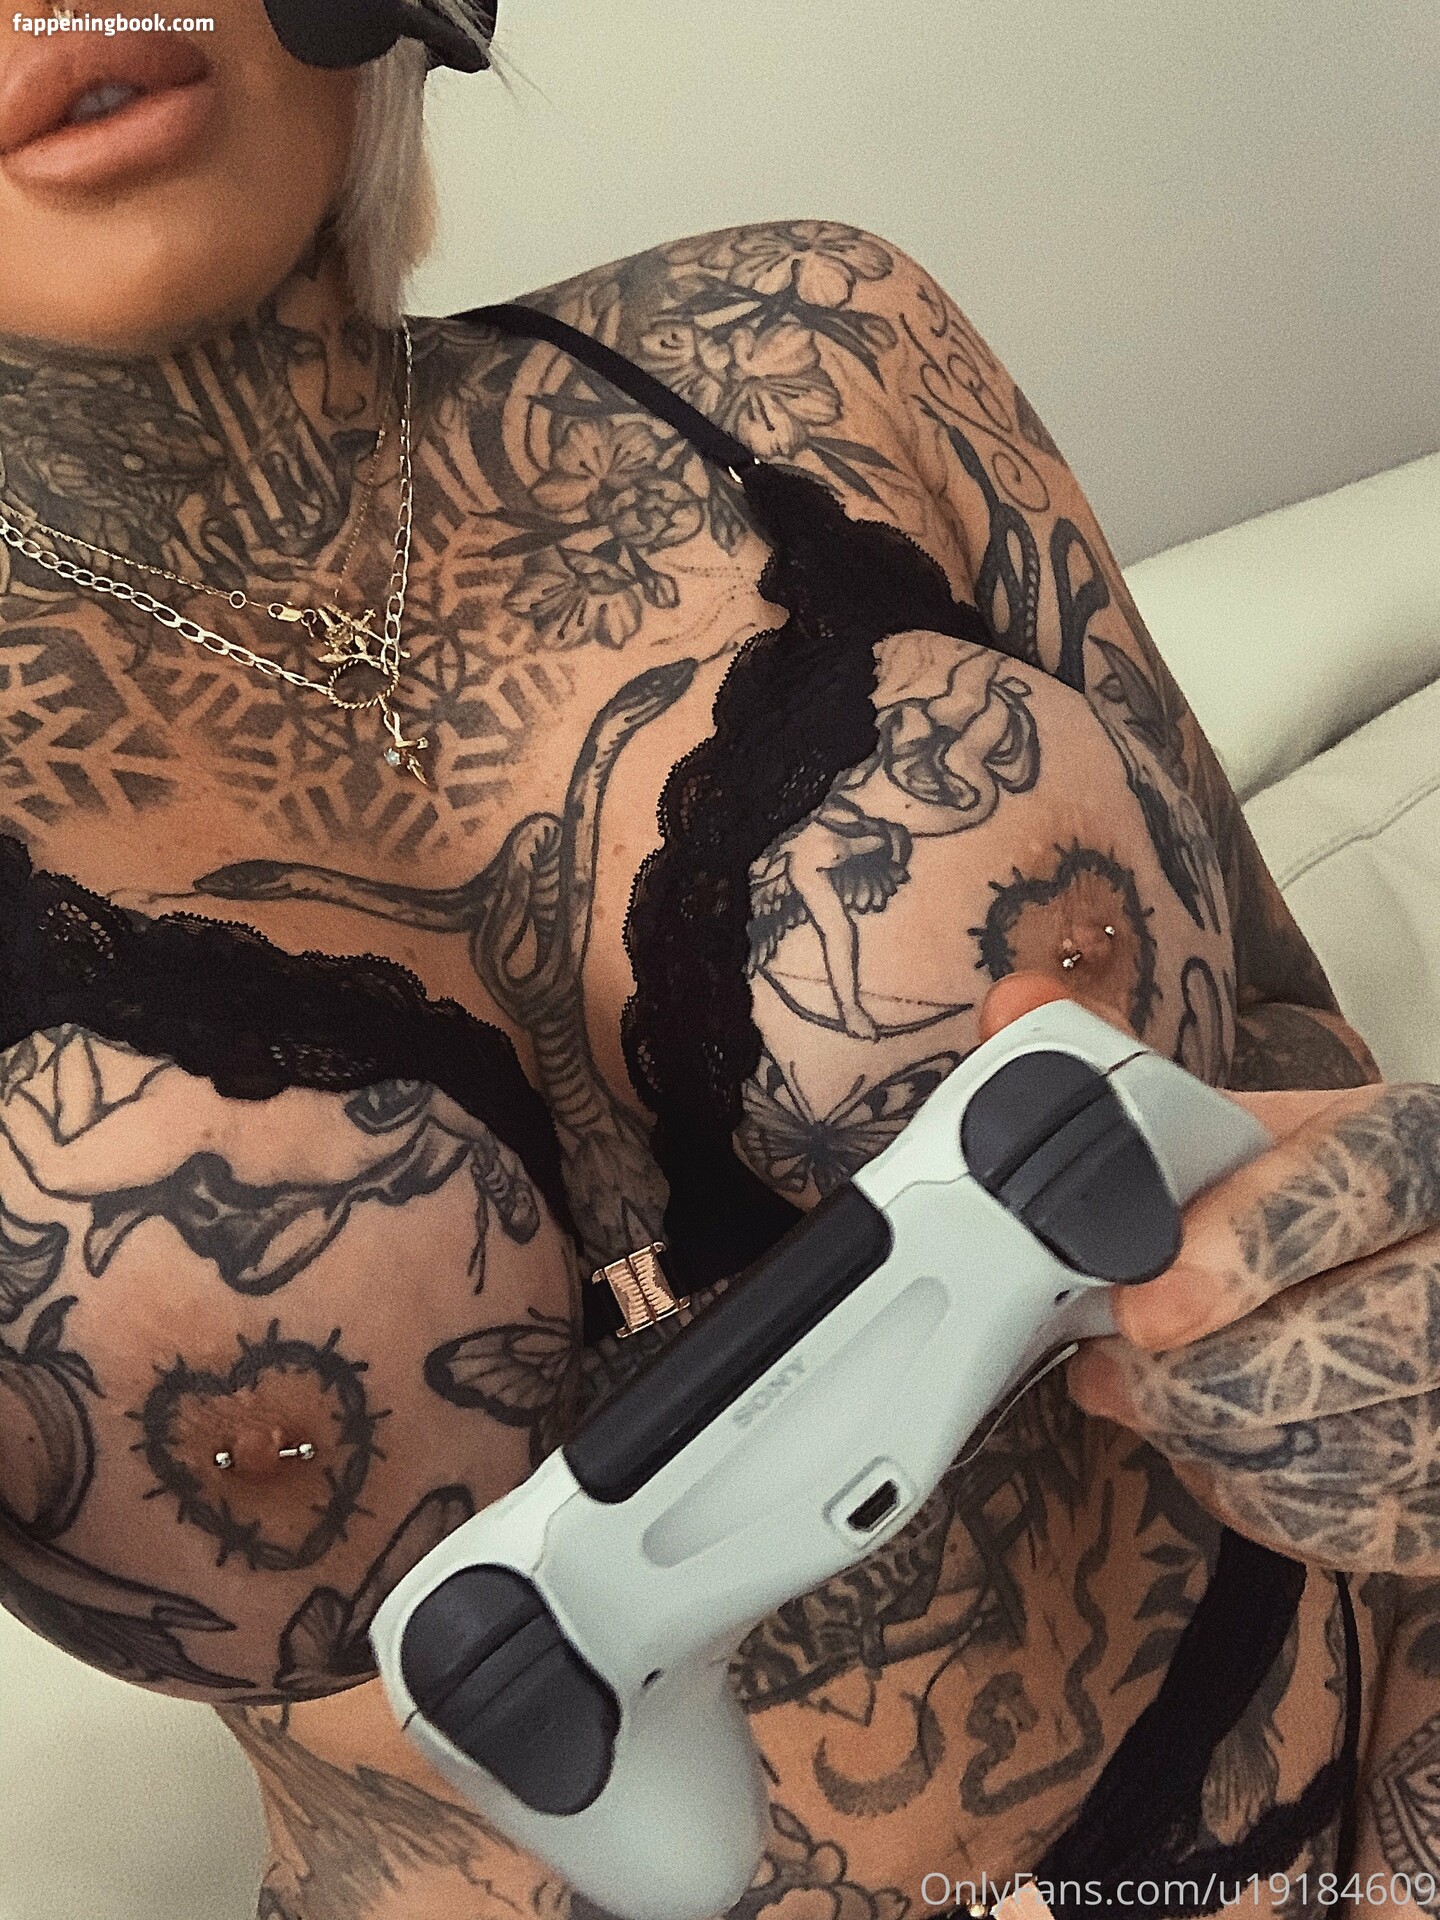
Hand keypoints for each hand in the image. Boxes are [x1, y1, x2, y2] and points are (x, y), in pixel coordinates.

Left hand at [979, 973, 1439, 1574]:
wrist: (1435, 1285)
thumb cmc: (1333, 1217)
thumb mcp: (1266, 1134)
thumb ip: (1137, 1084)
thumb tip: (1012, 1012)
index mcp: (1418, 1157)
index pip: (1351, 1192)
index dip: (1244, 1246)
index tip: (1142, 1303)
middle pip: (1342, 1346)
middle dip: (1192, 1375)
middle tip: (1104, 1365)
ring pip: (1327, 1451)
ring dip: (1202, 1437)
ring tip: (1142, 1397)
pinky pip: (1335, 1524)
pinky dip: (1248, 1494)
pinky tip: (1215, 1447)